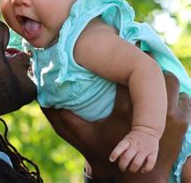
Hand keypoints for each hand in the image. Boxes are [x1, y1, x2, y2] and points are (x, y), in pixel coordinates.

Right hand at [42, 72, 188, 181]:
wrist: (135, 176)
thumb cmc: (106, 151)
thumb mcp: (82, 134)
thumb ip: (65, 118)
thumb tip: (45, 101)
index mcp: (127, 109)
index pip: (130, 77)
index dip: (129, 59)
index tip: (128, 51)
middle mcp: (152, 111)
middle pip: (159, 75)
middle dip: (151, 66)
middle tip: (141, 61)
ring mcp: (170, 117)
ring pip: (174, 84)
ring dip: (165, 80)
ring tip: (153, 77)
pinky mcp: (181, 124)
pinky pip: (184, 99)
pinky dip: (176, 95)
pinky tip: (165, 95)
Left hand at [109, 129, 158, 172]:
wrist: (148, 129)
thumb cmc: (134, 138)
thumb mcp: (126, 140)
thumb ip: (122, 150)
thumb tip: (120, 162)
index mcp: (128, 141)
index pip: (120, 147)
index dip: (115, 154)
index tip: (111, 160)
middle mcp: (136, 145)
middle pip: (127, 157)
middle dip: (123, 166)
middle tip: (122, 168)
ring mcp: (145, 149)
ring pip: (137, 163)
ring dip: (132, 169)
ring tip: (131, 169)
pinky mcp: (153, 152)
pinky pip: (151, 163)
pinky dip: (146, 169)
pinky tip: (142, 170)